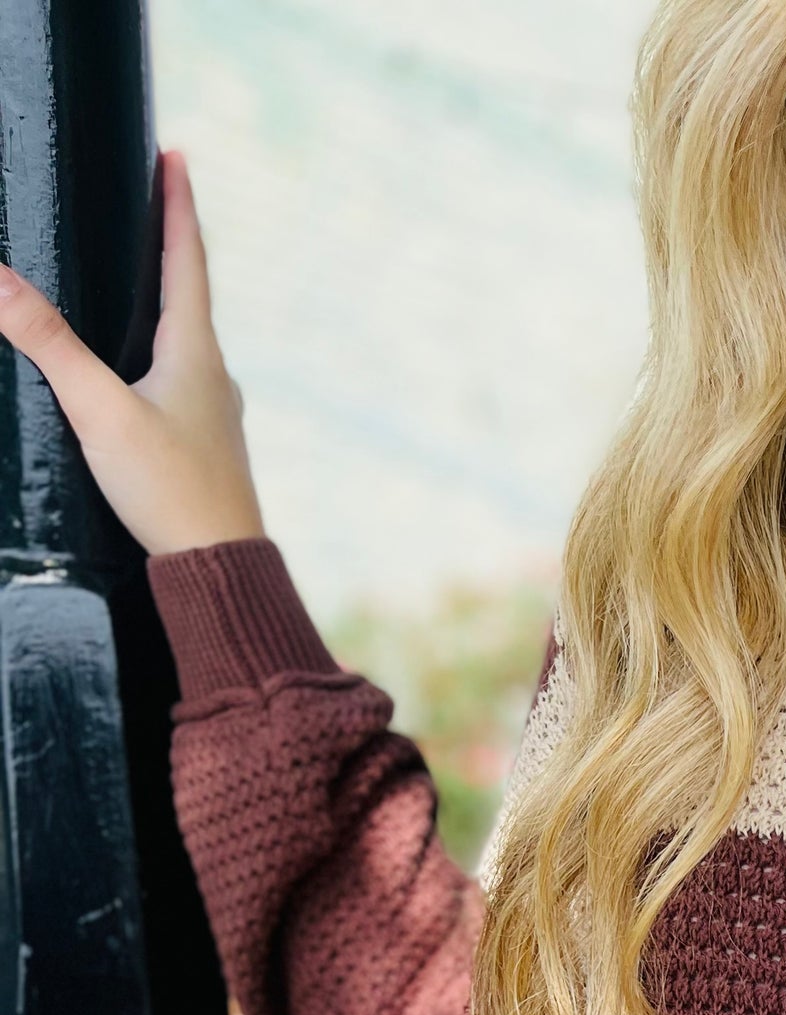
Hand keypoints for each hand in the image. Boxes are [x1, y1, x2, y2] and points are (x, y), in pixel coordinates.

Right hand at [0, 148, 261, 556]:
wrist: (221, 572)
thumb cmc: (171, 492)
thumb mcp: (99, 412)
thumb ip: (49, 344)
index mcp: (196, 352)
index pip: (188, 257)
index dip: (178, 203)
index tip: (176, 155)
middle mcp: (214, 376)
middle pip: (190, 293)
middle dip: (169, 244)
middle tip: (156, 200)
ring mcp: (214, 414)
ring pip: (186, 342)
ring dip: (165, 303)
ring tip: (143, 277)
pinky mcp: (204, 450)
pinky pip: (180, 383)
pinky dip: (159, 356)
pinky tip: (142, 374)